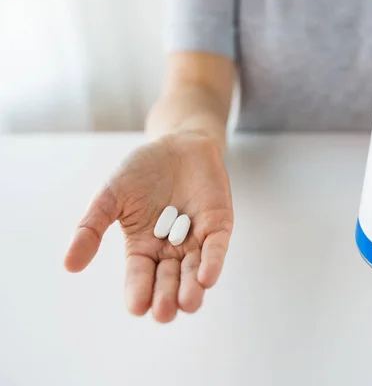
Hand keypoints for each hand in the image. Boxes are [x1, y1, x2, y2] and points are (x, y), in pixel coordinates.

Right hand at [64, 132, 232, 321]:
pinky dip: (213, 262)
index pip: (140, 276)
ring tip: (187, 304)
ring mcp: (196, 238)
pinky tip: (207, 278)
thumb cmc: (141, 172)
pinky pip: (216, 247)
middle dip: (167, 296)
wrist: (176, 144)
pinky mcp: (218, 225)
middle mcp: (170, 249)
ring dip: (192, 288)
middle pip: (169, 279)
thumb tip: (69, 265)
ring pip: (194, 270)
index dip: (139, 291)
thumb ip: (91, 228)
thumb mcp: (110, 197)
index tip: (137, 308)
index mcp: (142, 247)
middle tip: (164, 313)